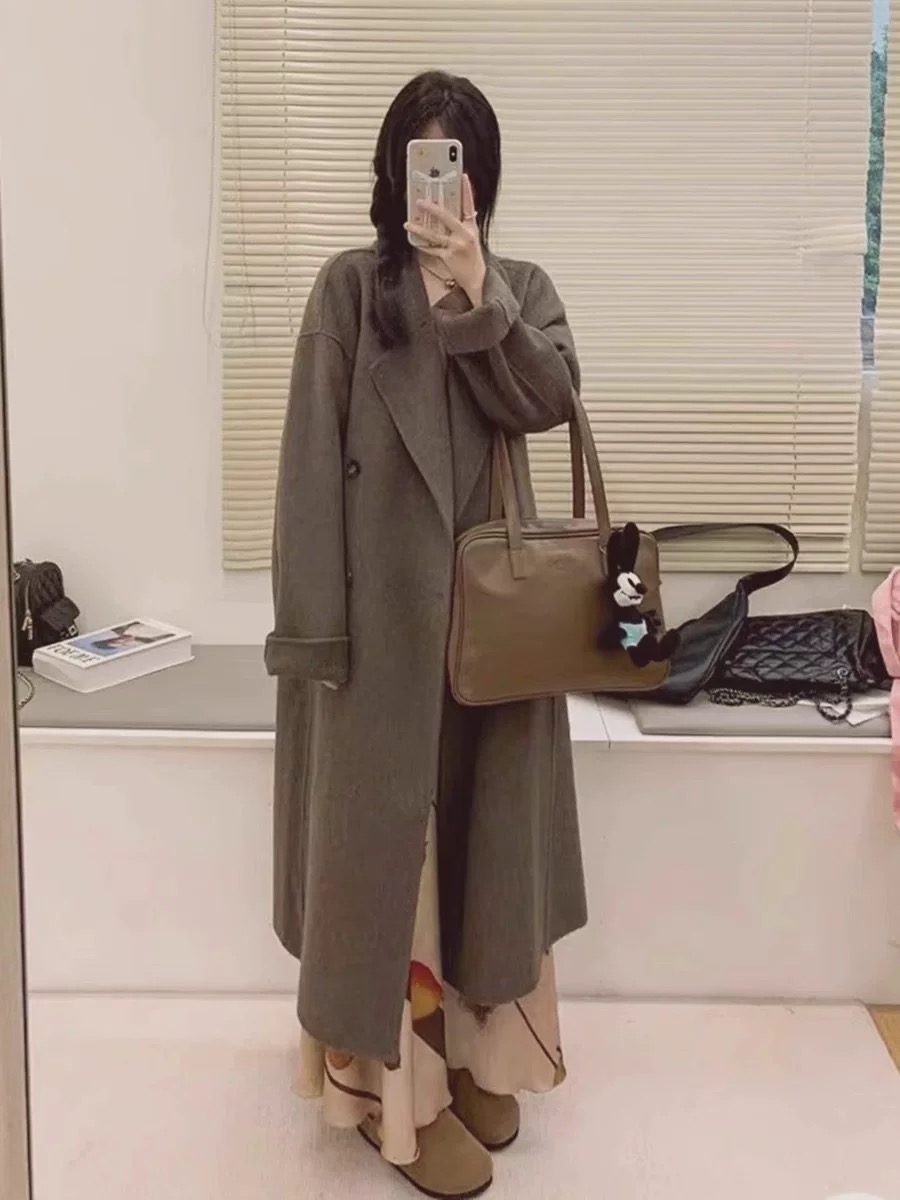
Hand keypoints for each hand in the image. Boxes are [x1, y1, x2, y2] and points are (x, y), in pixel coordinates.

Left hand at [404, 174, 485, 304]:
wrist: (476, 279)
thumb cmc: (472, 258)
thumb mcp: (472, 237)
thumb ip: (463, 224)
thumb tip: (452, 211)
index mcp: (471, 227)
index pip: (470, 205)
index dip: (466, 190)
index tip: (463, 176)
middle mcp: (465, 235)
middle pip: (447, 218)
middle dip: (433, 209)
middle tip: (420, 201)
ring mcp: (456, 246)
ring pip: (434, 235)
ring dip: (420, 228)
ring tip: (408, 223)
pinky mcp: (448, 257)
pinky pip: (432, 249)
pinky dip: (422, 245)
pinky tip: (414, 240)